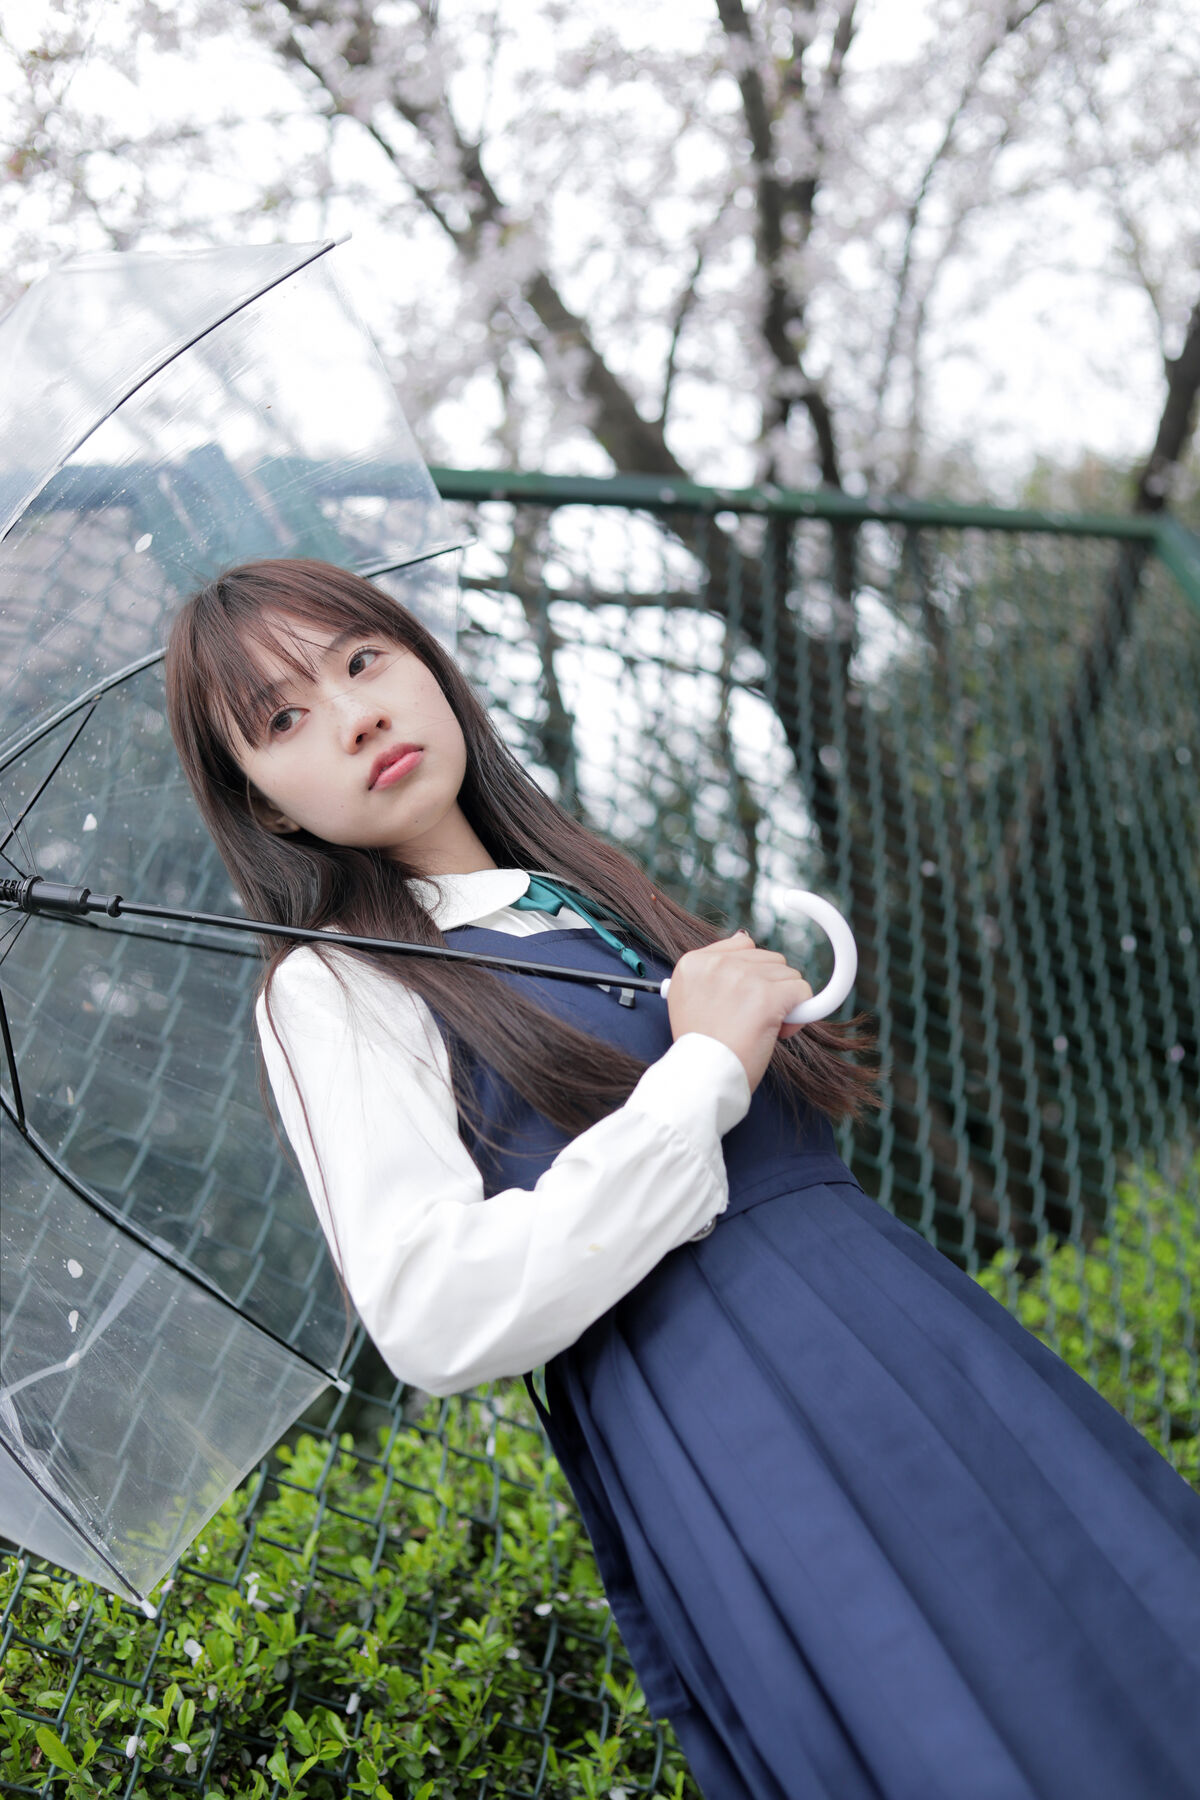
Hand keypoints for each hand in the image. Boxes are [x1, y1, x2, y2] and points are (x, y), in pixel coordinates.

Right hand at [666, 930, 813, 1092]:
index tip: (741, 1002)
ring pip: (788, 975)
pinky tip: (778, 1032)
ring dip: (784, 1003)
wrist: (701, 1080)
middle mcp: (716, 964)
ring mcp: (742, 978)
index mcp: (693, 963)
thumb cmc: (700, 1049)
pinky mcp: (767, 996)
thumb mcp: (690, 999)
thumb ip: (714, 970)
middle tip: (750, 1021)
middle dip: (769, 989)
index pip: (742, 946)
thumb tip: (744, 938)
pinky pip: (803, 992)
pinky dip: (799, 1014)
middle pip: (769, 960)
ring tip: (760, 1030)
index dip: (750, 976)